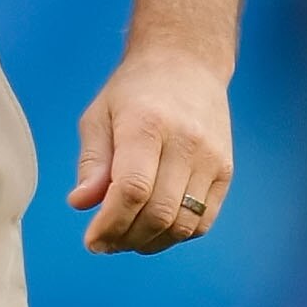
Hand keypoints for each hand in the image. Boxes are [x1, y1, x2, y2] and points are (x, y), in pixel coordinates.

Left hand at [69, 43, 233, 253]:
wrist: (187, 63)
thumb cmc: (135, 91)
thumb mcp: (99, 116)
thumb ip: (91, 162)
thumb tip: (81, 203)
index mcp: (147, 125)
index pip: (132, 190)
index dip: (110, 224)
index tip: (92, 240)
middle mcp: (186, 143)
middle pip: (158, 213)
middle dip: (126, 238)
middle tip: (105, 243)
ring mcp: (211, 159)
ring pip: (183, 224)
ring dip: (151, 242)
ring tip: (127, 237)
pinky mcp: (225, 171)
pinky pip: (203, 220)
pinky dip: (177, 234)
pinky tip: (155, 228)